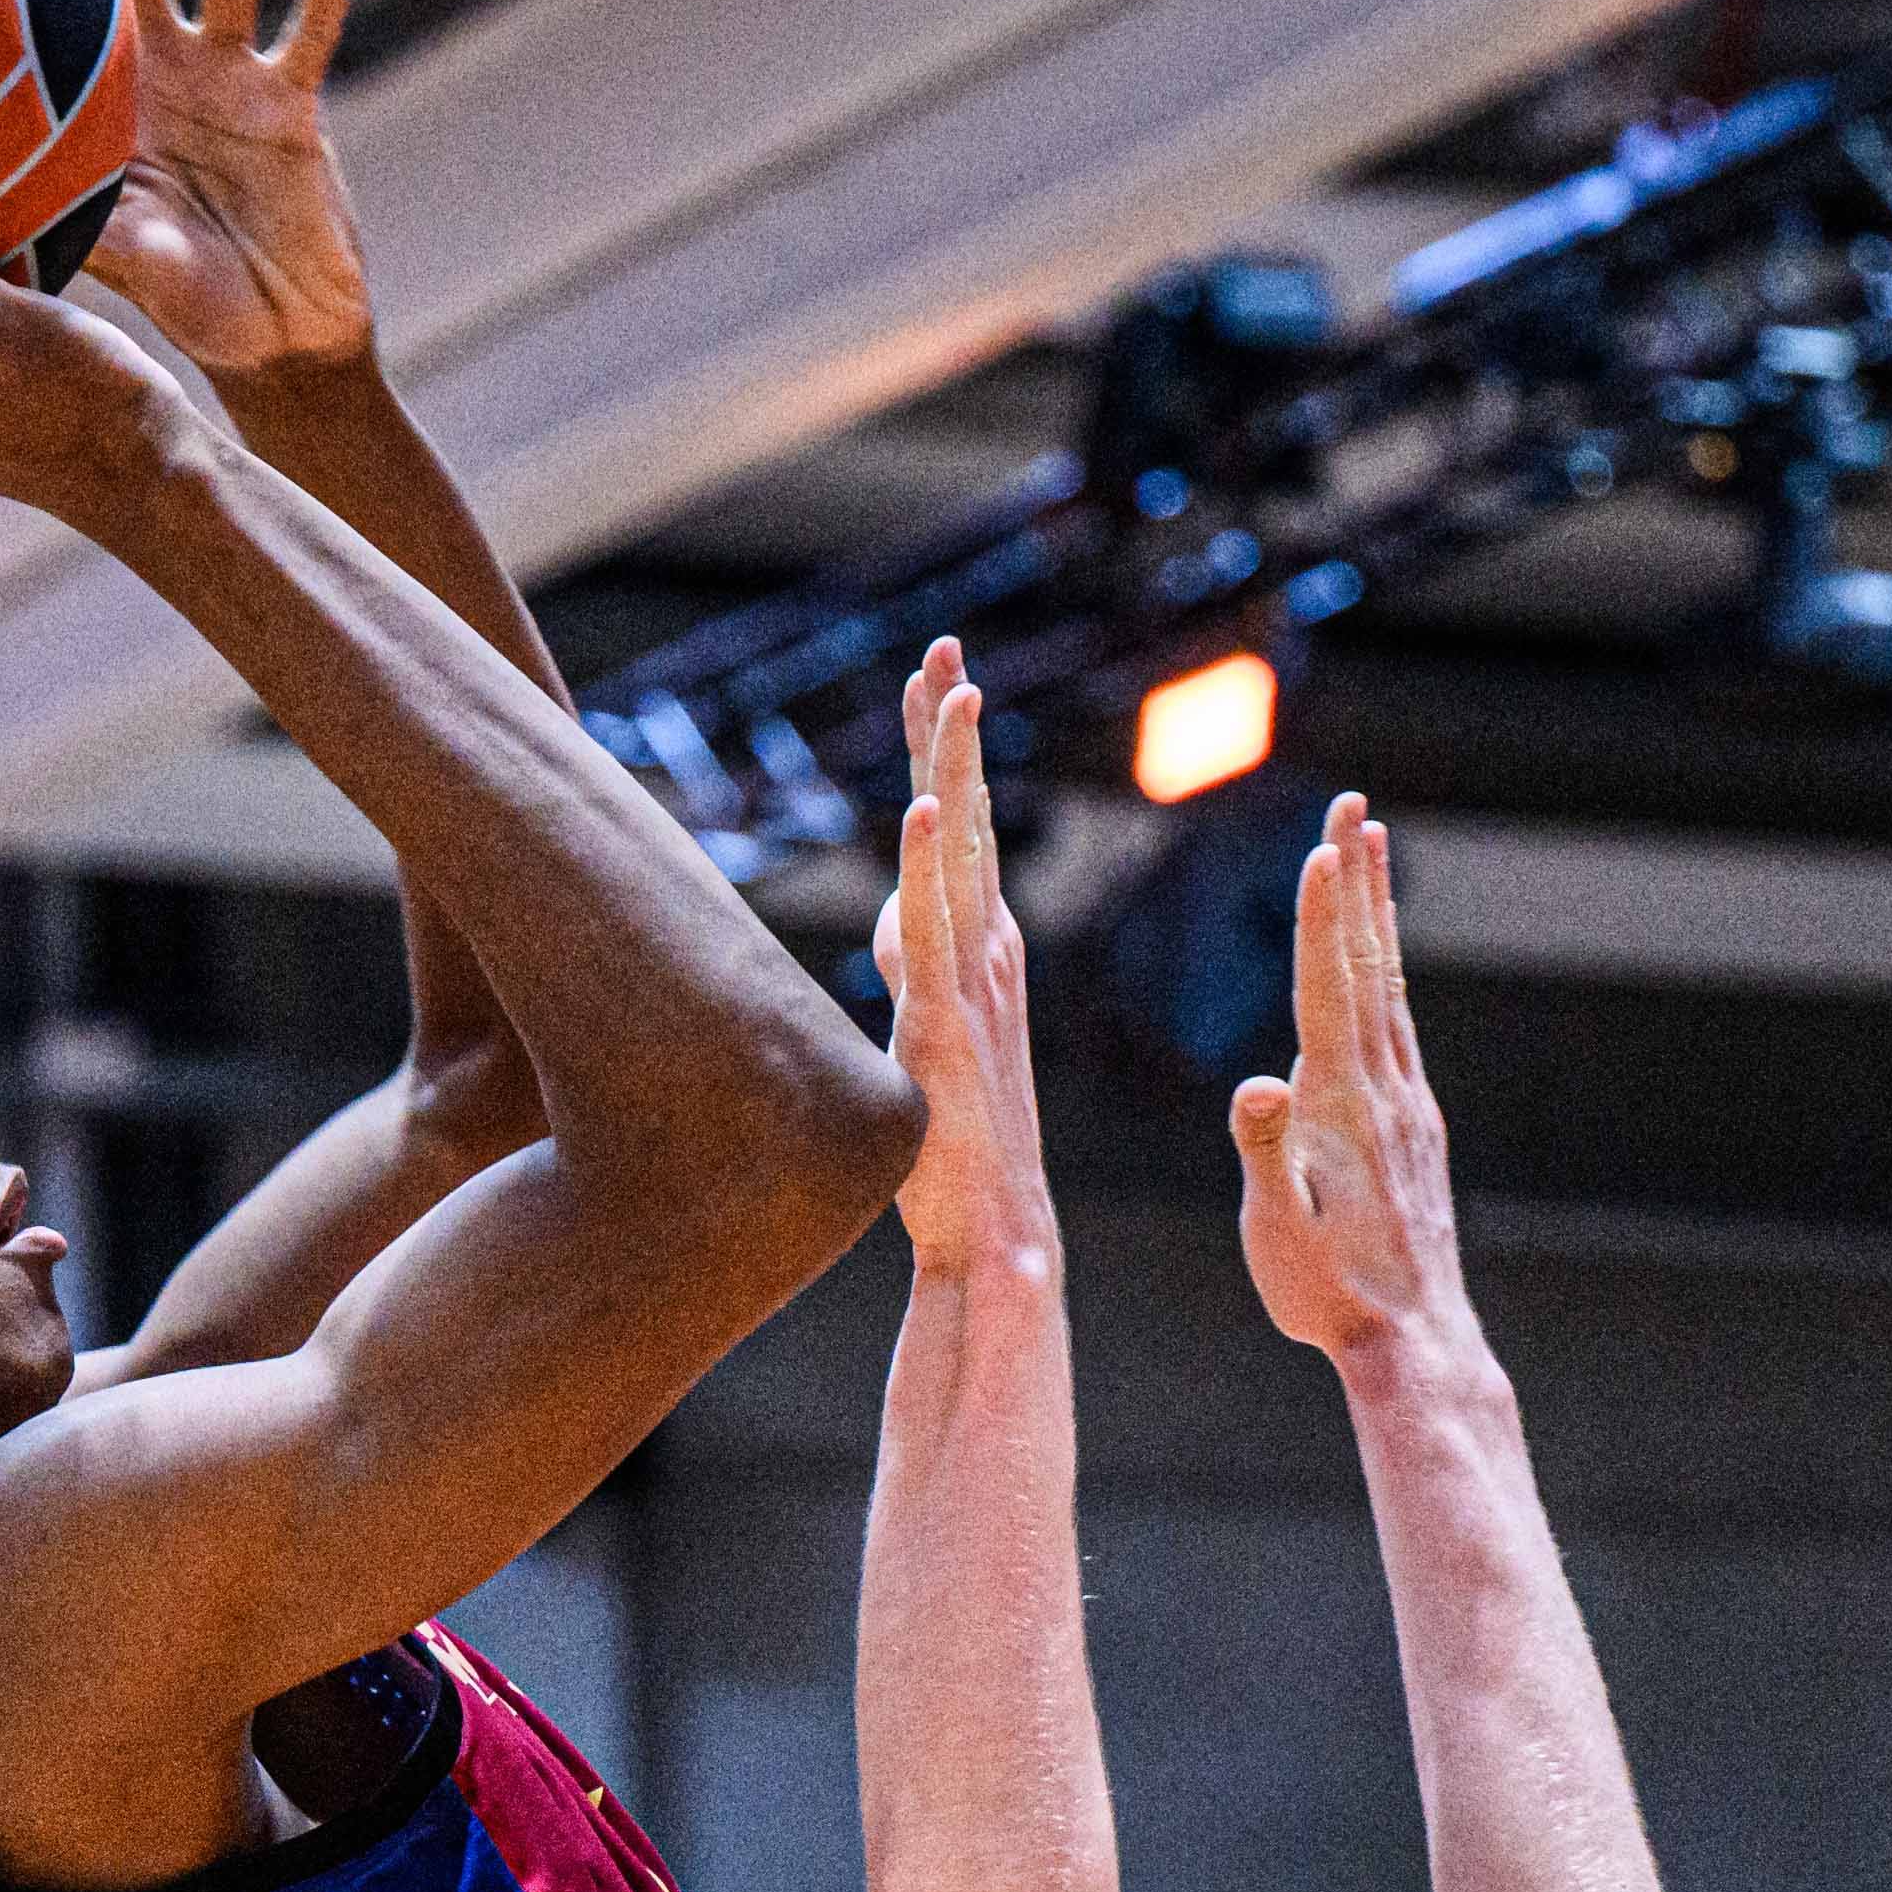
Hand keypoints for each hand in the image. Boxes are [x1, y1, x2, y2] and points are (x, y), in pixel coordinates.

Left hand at [63, 0, 376, 389]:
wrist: (277, 337)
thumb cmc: (189, 307)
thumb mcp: (128, 268)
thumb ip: (89, 233)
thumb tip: (17, 219)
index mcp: (111, 104)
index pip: (66, 10)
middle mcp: (169, 75)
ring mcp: (236, 81)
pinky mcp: (296, 104)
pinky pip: (315, 28)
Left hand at [880, 643, 1041, 1275]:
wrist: (995, 1245)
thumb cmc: (958, 1164)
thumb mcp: (922, 1043)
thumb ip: (915, 977)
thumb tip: (896, 928)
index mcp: (981, 956)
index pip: (959, 832)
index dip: (949, 756)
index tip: (937, 679)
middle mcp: (985, 956)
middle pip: (965, 817)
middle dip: (951, 729)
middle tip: (942, 646)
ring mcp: (968, 987)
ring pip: (959, 852)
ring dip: (954, 767)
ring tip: (948, 687)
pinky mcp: (941, 1029)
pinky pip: (936, 931)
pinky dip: (933, 866)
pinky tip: (928, 807)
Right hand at [1232, 796, 1469, 1368]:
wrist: (1412, 1340)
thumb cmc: (1330, 1293)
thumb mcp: (1278, 1232)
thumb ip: (1266, 1155)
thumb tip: (1257, 1086)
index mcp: (1344, 1104)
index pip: (1328, 988)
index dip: (1323, 916)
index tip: (1324, 845)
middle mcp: (1386, 1089)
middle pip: (1368, 965)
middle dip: (1356, 883)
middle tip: (1354, 808)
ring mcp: (1408, 1105)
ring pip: (1389, 987)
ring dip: (1377, 914)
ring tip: (1373, 850)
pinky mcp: (1417, 1128)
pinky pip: (1398, 1027)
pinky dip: (1387, 974)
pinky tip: (1381, 965)